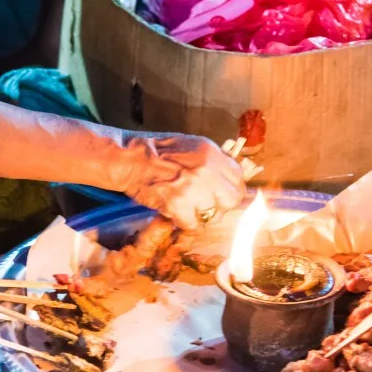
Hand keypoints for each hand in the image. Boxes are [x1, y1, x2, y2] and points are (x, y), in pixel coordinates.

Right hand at [115, 134, 245, 229]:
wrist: (132, 159)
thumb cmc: (160, 152)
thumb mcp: (194, 147)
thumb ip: (215, 162)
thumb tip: (229, 179)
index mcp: (212, 155)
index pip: (238, 180)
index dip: (230, 190)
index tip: (222, 195)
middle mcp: (207, 171)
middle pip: (231, 200)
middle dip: (220, 205)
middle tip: (206, 204)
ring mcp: (193, 189)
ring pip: (213, 216)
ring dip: (201, 215)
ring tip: (188, 207)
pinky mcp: (178, 204)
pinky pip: (192, 224)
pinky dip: (183, 222)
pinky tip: (175, 212)